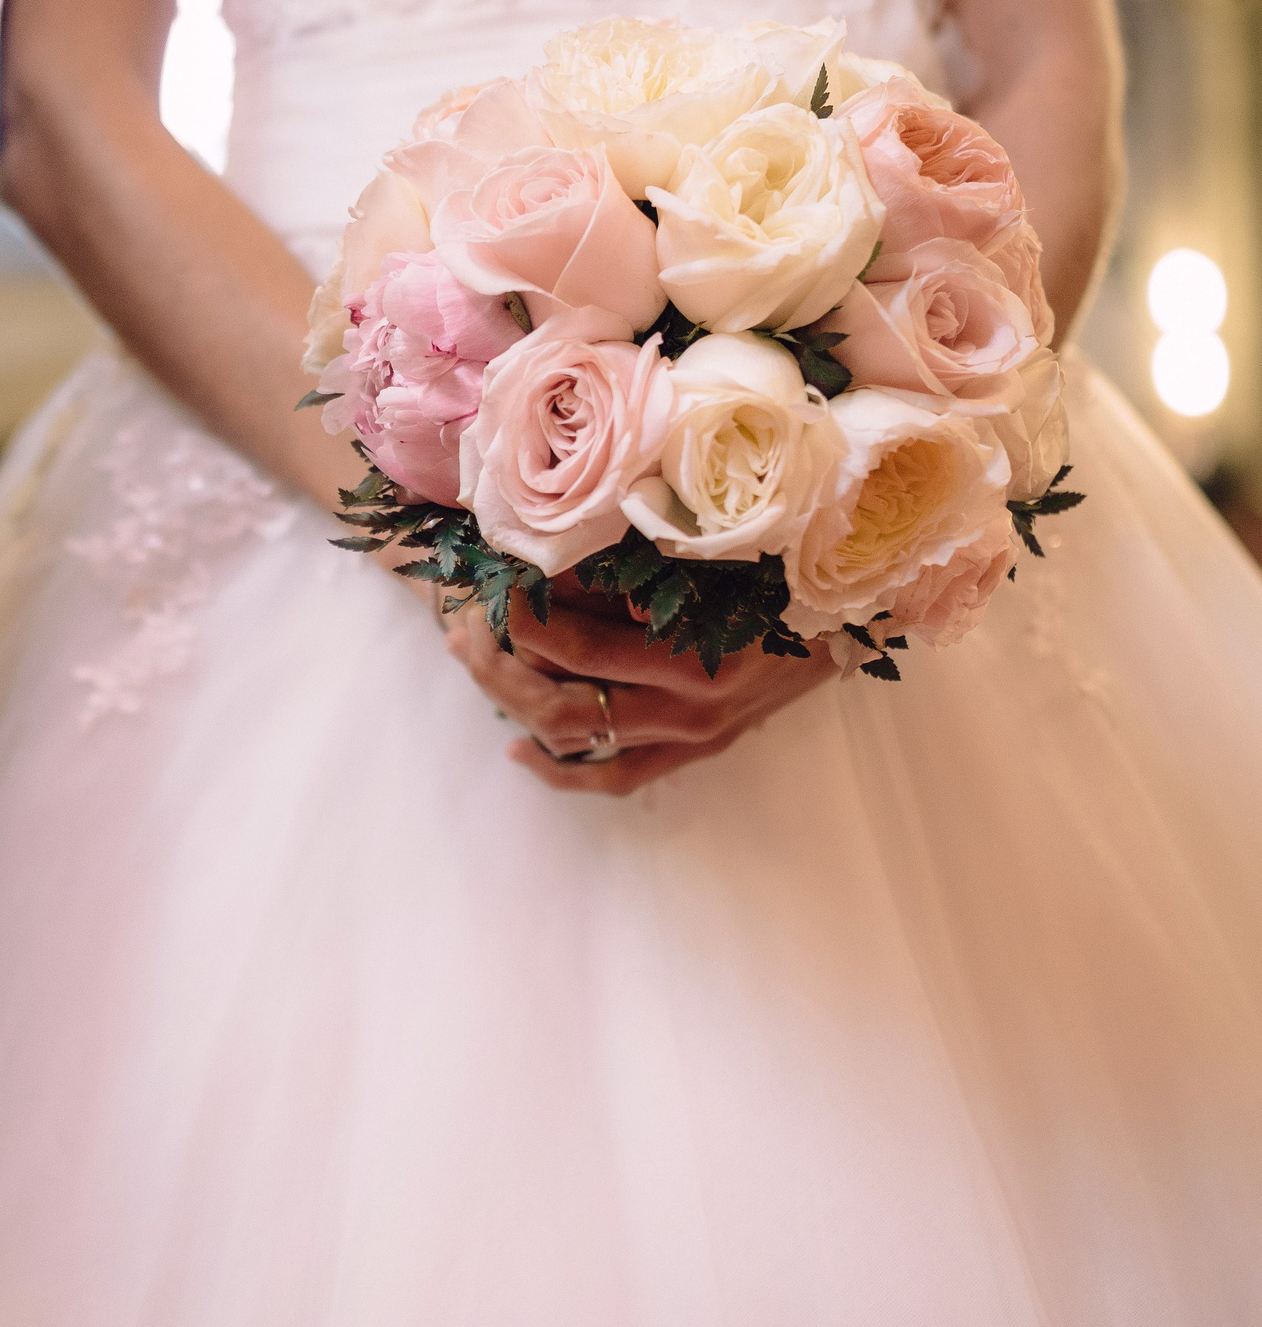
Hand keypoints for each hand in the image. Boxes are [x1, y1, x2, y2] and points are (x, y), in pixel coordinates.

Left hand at [440, 587, 835, 796]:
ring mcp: (693, 736)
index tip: (492, 582)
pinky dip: (564, 771)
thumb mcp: (719, 551)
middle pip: (560, 706)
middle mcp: (690, 708)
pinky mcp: (699, 749)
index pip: (576, 649)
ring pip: (577, 741)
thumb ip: (639, 560)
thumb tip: (548, 556)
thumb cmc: (787, 562)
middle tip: (464, 627)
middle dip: (497, 666)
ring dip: (514, 703)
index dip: (519, 619)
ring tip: (476, 660)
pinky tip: (520, 752)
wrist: (863, 608)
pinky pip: (619, 776)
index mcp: (696, 656)